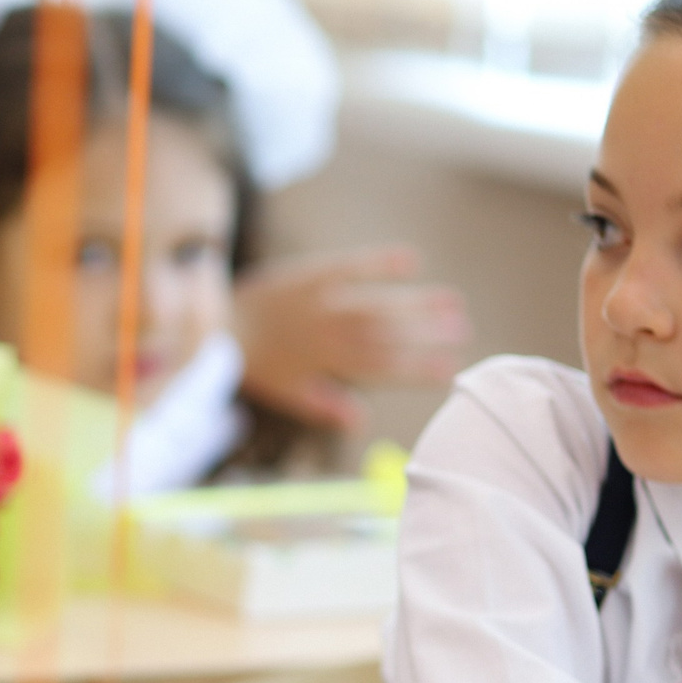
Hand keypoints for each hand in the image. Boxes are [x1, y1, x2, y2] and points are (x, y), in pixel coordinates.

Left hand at [232, 246, 469, 432]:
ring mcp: (324, 301)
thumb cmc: (258, 361)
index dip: (418, 369)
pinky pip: (352, 266)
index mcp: (327, 364)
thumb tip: (361, 423)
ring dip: (418, 303)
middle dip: (428, 334)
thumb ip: (325, 404)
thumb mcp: (288, 391)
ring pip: (379, 303)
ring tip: (453, 302)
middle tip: (464, 331)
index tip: (451, 370)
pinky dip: (381, 263)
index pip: (382, 368)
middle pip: (388, 333)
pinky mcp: (314, 274)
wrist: (218, 322)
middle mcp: (331, 332)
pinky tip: (412, 259)